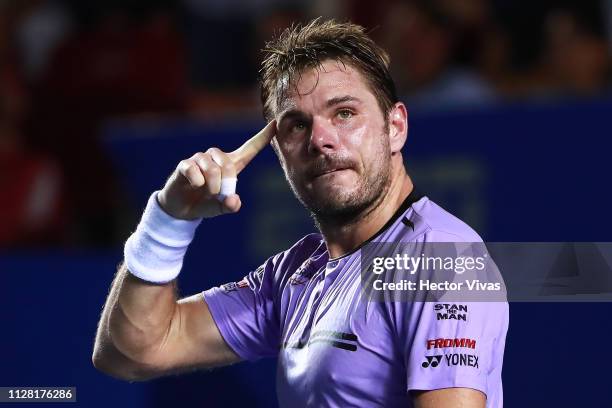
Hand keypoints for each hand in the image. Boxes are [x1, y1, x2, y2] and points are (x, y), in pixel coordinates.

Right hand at [158, 121, 275, 219]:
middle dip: (226, 183)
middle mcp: (216, 158)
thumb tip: (233, 200)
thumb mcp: (220, 208)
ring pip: (212, 169)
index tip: (276, 124)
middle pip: (228, 164)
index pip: (249, 148)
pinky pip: (194, 170)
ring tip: (207, 192)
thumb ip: (230, 206)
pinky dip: (197, 183)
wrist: (181, 209)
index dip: (263, 137)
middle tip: (219, 195)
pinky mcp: (185, 164)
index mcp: (231, 165)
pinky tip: (194, 186)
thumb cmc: (205, 203)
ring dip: (211, 186)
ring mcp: (199, 159)